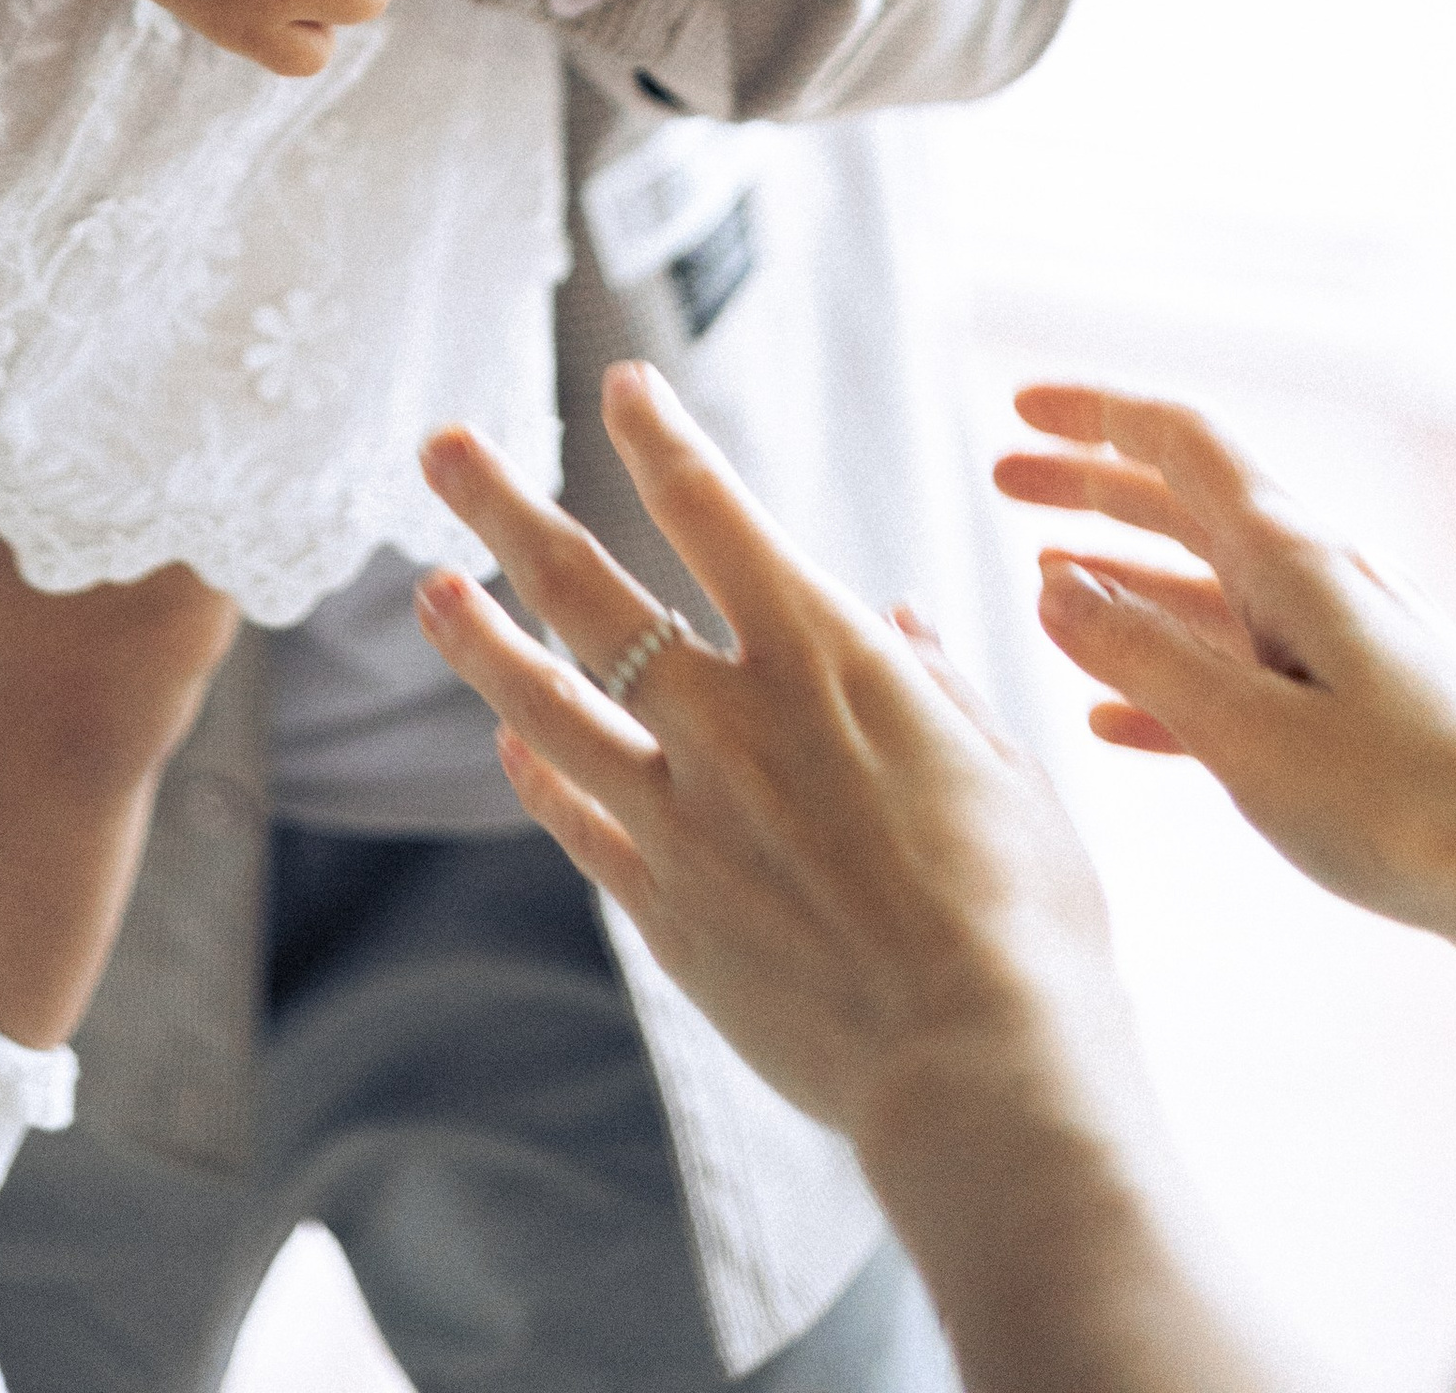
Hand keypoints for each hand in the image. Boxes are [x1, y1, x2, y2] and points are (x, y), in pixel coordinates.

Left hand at [413, 365, 1119, 1160]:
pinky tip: (506, 740)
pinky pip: (578, 823)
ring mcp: (684, 819)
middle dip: (505, 507)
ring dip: (480, 641)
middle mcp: (732, 722)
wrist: (978, 1069)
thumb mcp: (1005, 771)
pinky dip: (536, 774)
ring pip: (547, 704)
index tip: (622, 385)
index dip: (659, 438)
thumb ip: (936, 688)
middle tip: (442, 446)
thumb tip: (902, 622)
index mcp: (826, 659)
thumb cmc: (1027, 918)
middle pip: (588, 589)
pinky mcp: (666, 912)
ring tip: (428, 588)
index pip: (715, 512)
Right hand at [995, 384, 1455, 1002]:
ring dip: (1125, 582)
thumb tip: (1053, 589)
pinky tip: (1116, 716)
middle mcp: (1319, 582)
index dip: (1094, 414)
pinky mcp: (1362, 717)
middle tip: (1002, 483)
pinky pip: (1244, 674)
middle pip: (1188, 504)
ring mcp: (1344, 647)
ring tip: (1043, 586)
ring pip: (1210, 591)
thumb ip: (1144, 657)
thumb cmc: (1408, 804)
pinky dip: (1172, 678)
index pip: (1180, 442)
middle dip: (1092, 488)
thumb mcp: (1248, 733)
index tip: (1019, 403)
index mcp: (1293, 559)